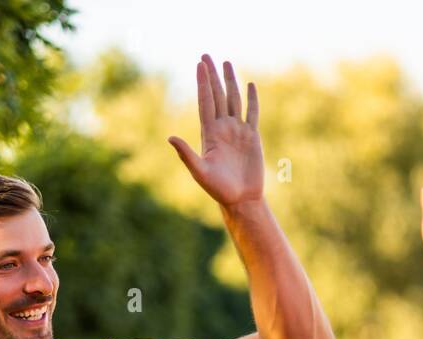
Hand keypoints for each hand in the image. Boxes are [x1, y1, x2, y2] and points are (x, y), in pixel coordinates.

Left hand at [169, 54, 263, 208]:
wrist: (240, 198)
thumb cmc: (218, 189)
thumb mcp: (200, 171)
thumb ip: (186, 154)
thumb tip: (170, 138)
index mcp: (210, 133)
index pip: (206, 102)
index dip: (203, 83)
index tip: (200, 65)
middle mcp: (223, 128)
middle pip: (217, 95)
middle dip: (212, 76)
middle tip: (206, 56)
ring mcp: (237, 131)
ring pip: (233, 99)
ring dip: (230, 81)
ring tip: (226, 63)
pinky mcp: (252, 137)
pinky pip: (252, 113)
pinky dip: (252, 99)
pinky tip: (250, 85)